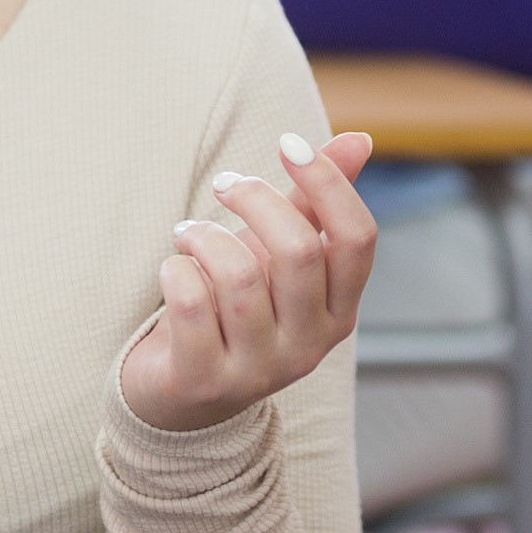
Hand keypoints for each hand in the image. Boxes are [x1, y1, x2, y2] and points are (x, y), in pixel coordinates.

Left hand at [118, 128, 377, 435]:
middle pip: (299, 251)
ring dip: (204, 237)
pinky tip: (171, 270)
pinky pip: (190, 304)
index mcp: (338, 311)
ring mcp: (259, 370)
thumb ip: (315, 204)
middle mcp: (309, 345)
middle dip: (255, 199)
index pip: (357, 239)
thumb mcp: (278, 255)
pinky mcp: (205, 381)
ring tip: (187, 234)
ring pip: (239, 276)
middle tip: (222, 184)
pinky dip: (174, 271)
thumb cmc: (235, 309)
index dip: (327, 182)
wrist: (180, 393)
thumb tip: (360, 139)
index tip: (288, 143)